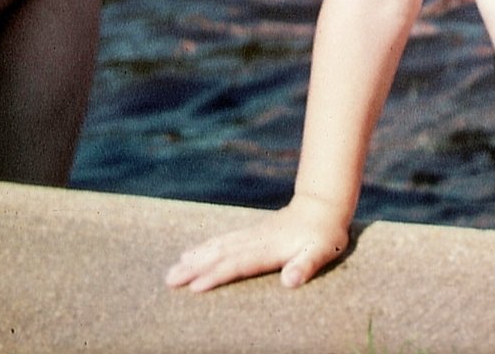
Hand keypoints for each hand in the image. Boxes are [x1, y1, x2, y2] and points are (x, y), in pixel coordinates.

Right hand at [164, 196, 348, 292]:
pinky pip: (223, 241)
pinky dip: (205, 248)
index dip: (216, 275)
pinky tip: (193, 254)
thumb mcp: (322, 252)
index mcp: (269, 248)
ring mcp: (252, 235)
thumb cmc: (325, 235)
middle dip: (194, 268)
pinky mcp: (252, 233)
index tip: (194, 287)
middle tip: (169, 280)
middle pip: (220, 255)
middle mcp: (255, 241)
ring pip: (218, 246)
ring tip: (173, 269)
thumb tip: (290, 281)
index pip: (238, 264)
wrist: (324, 205)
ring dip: (195, 258)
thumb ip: (306, 265)